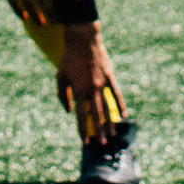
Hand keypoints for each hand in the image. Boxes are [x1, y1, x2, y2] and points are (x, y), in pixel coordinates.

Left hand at [54, 24, 125, 141]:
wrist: (83, 40)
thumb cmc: (68, 59)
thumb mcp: (60, 76)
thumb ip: (62, 95)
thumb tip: (69, 110)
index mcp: (78, 90)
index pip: (80, 115)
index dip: (82, 128)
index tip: (85, 140)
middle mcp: (92, 89)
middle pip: (96, 115)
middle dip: (99, 131)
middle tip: (102, 144)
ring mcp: (103, 83)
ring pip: (108, 107)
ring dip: (110, 122)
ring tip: (112, 135)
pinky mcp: (110, 77)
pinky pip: (116, 93)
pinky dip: (120, 104)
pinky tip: (124, 114)